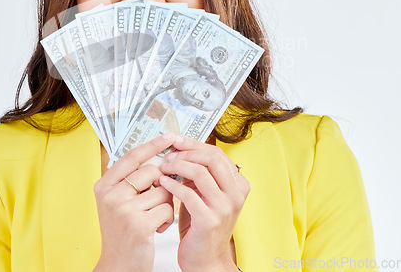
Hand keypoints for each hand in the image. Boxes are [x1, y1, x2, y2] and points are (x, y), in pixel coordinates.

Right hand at [93, 133, 176, 271]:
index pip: (132, 156)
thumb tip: (160, 156)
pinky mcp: (139, 225)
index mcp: (104, 185)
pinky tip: (155, 229)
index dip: (153, 145)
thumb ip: (132, 179)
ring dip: (165, 204)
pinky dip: (167, 219)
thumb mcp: (118, 201)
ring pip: (163, 191)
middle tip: (154, 201)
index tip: (170, 136)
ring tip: (152, 218)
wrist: (118, 265)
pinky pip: (167, 209)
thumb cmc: (123, 231)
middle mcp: (111, 194)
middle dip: (162, 184)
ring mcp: (123, 209)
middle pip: (152, 171)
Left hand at [159, 135, 249, 271]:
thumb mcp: (204, 193)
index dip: (194, 144)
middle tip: (168, 155)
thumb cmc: (200, 224)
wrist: (205, 260)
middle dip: (186, 153)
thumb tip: (180, 148)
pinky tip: (163, 182)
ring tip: (163, 167)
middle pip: (212, 158)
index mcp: (237, 184)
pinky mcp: (209, 221)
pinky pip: (189, 194)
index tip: (175, 140)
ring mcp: (224, 208)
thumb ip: (199, 173)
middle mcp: (235, 195)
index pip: (216, 153)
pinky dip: (173, 185)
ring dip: (178, 166)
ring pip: (201, 173)